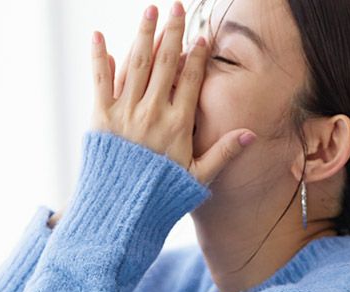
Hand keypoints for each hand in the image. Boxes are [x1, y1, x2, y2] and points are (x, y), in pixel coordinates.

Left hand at [88, 2, 256, 186]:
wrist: (123, 212)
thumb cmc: (162, 197)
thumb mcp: (198, 178)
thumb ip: (223, 153)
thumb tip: (251, 134)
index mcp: (178, 126)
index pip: (189, 80)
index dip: (196, 56)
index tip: (200, 37)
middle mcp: (152, 114)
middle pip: (164, 63)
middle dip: (172, 32)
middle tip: (176, 7)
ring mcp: (125, 114)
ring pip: (136, 64)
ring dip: (143, 34)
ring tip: (150, 11)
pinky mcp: (101, 119)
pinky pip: (100, 80)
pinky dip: (99, 57)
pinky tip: (98, 36)